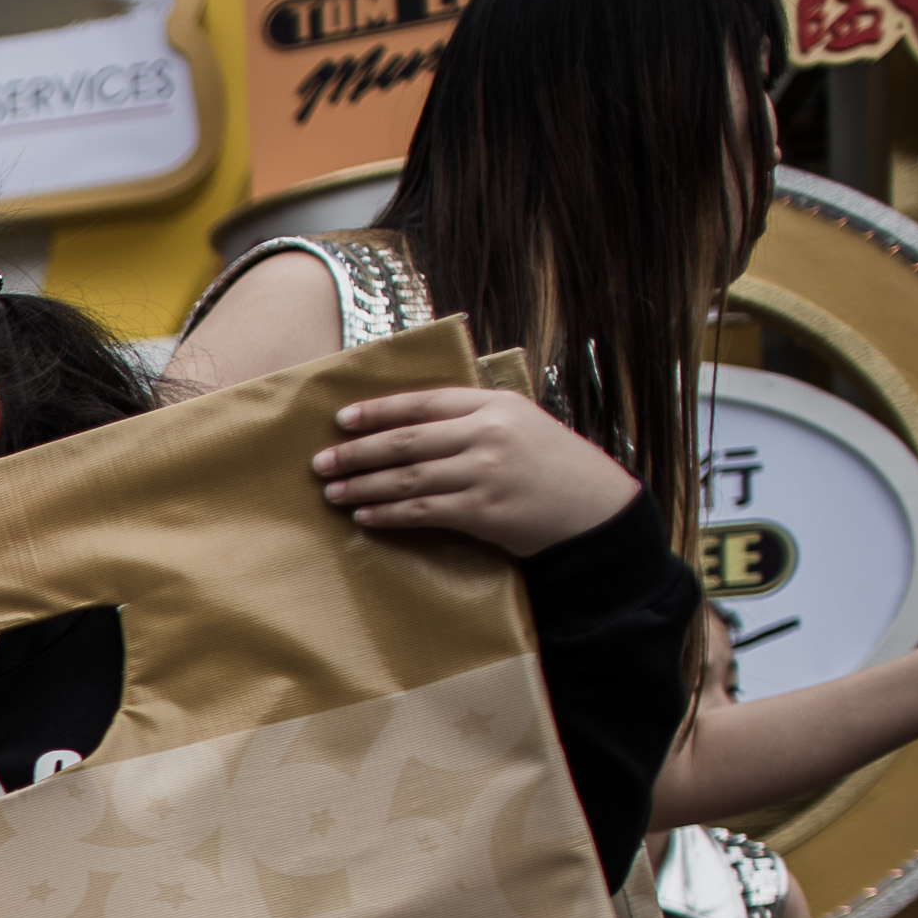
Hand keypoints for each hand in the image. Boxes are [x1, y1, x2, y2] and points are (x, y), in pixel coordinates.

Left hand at [314, 389, 644, 557]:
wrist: (595, 509)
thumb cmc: (552, 466)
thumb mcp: (520, 424)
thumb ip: (474, 419)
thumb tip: (412, 422)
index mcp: (494, 405)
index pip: (423, 402)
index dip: (379, 411)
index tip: (342, 420)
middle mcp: (487, 434)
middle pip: (405, 441)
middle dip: (357, 452)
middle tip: (321, 462)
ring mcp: (485, 473)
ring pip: (408, 478)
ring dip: (363, 485)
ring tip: (333, 492)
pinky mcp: (483, 511)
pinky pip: (423, 511)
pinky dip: (389, 513)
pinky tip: (365, 515)